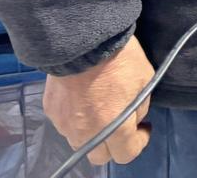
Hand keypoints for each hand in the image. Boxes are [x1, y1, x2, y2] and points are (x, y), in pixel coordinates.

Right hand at [44, 35, 154, 165]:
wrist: (83, 39)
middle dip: (113, 144)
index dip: (138, 143)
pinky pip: (66, 124)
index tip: (142, 128)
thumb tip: (134, 120)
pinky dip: (77, 118)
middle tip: (121, 122)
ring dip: (93, 133)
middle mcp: (87, 134)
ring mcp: (65, 125)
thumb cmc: (120, 58)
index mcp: (114, 128)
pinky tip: (83, 98)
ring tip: (100, 109)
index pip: (126, 155)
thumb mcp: (145, 81)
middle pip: (100, 157)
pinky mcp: (51, 112)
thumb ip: (140, 108)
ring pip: (80, 142)